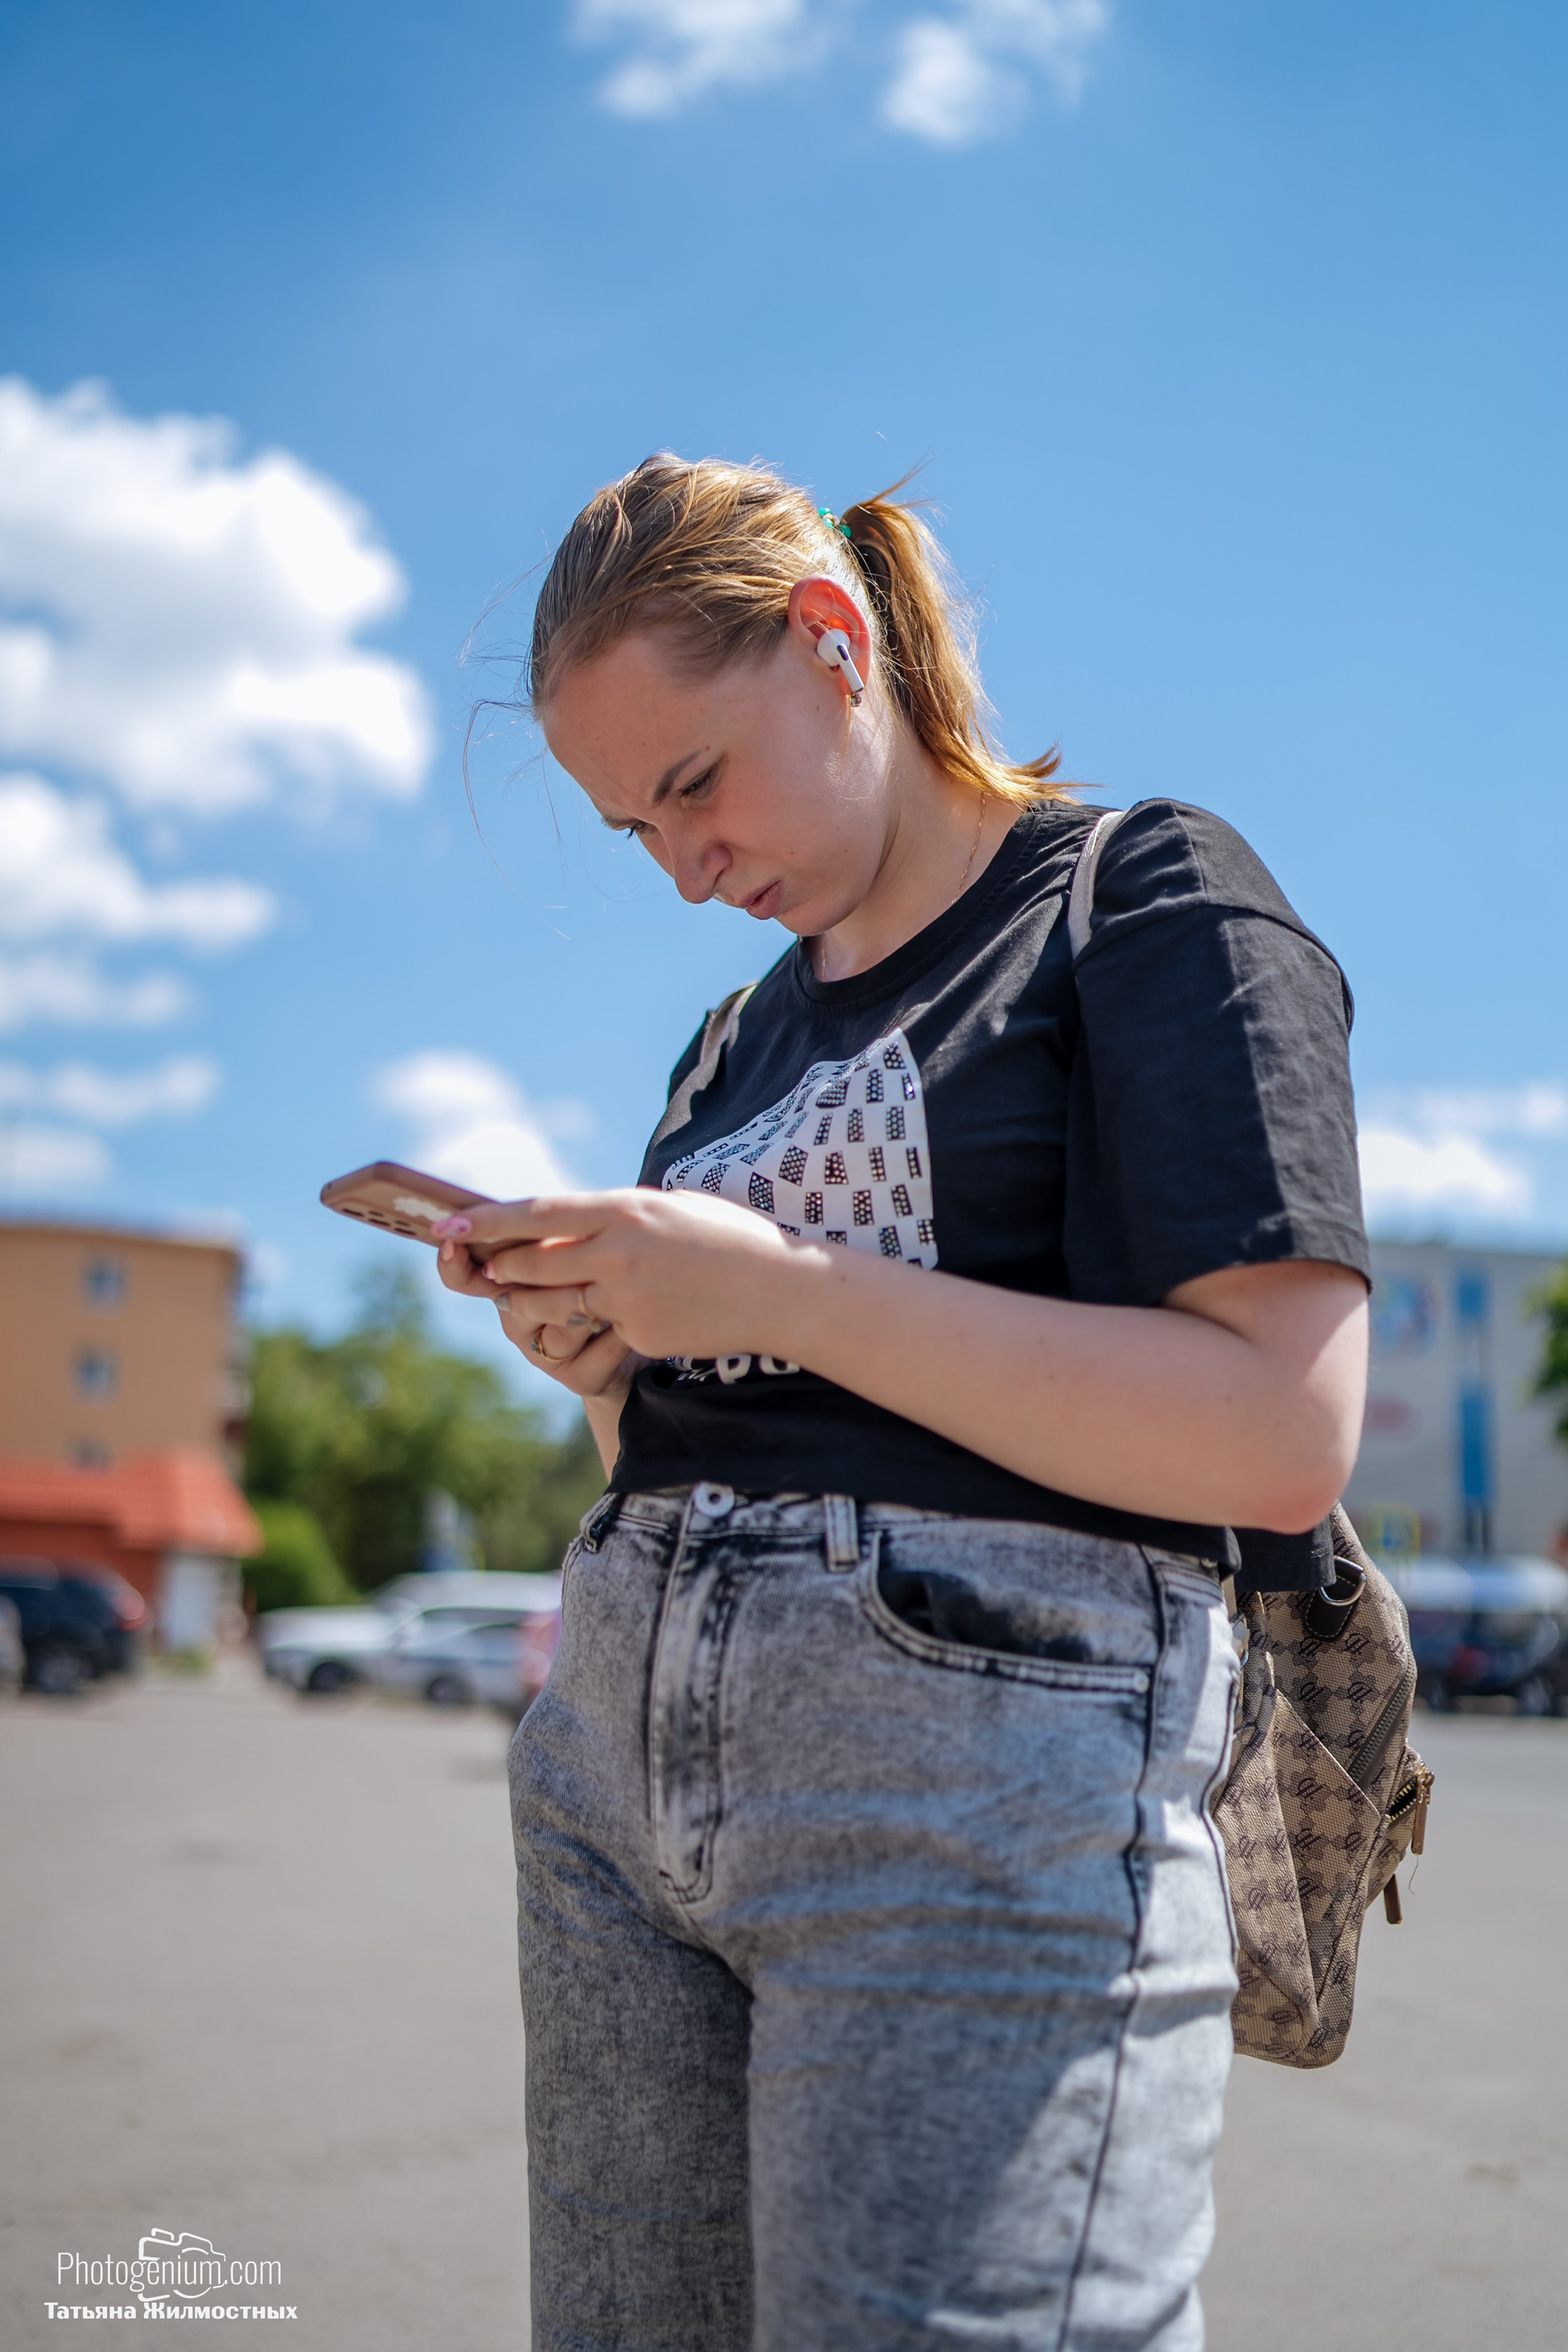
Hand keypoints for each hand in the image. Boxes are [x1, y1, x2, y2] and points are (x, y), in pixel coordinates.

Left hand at [433, 1186, 807, 1367]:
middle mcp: (617, 1250)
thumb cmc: (728, 1239)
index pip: (536, 1212)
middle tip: (485, 1264)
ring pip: (549, 1302)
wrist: (781, 1290)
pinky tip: (628, 1310)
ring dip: (529, 1298)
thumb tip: (569, 1221)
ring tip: (525, 1291)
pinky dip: (598, 1321)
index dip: (485, 1222)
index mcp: (623, 1208)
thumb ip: (616, 1214)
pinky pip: (598, 1327)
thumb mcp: (668, 1207)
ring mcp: (625, 1296)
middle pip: (530, 1262)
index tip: (447, 1224)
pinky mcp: (637, 1333)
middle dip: (500, 1265)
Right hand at [434, 1212, 638, 1402]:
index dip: (453, 1262)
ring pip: (562, 1320)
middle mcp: (517, 1321)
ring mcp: (544, 1353)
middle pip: (520, 1296)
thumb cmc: (603, 1278)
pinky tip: (633, 1322)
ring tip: (619, 1292)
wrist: (642, 1331)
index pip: (465, 1277)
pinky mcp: (577, 1377)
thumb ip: (546, 1235)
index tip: (450, 1239)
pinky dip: (621, 1329)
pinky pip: (598, 1347)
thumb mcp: (576, 1247)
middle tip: (592, 1263)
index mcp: (509, 1284)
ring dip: (595, 1301)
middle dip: (560, 1274)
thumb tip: (526, 1207)